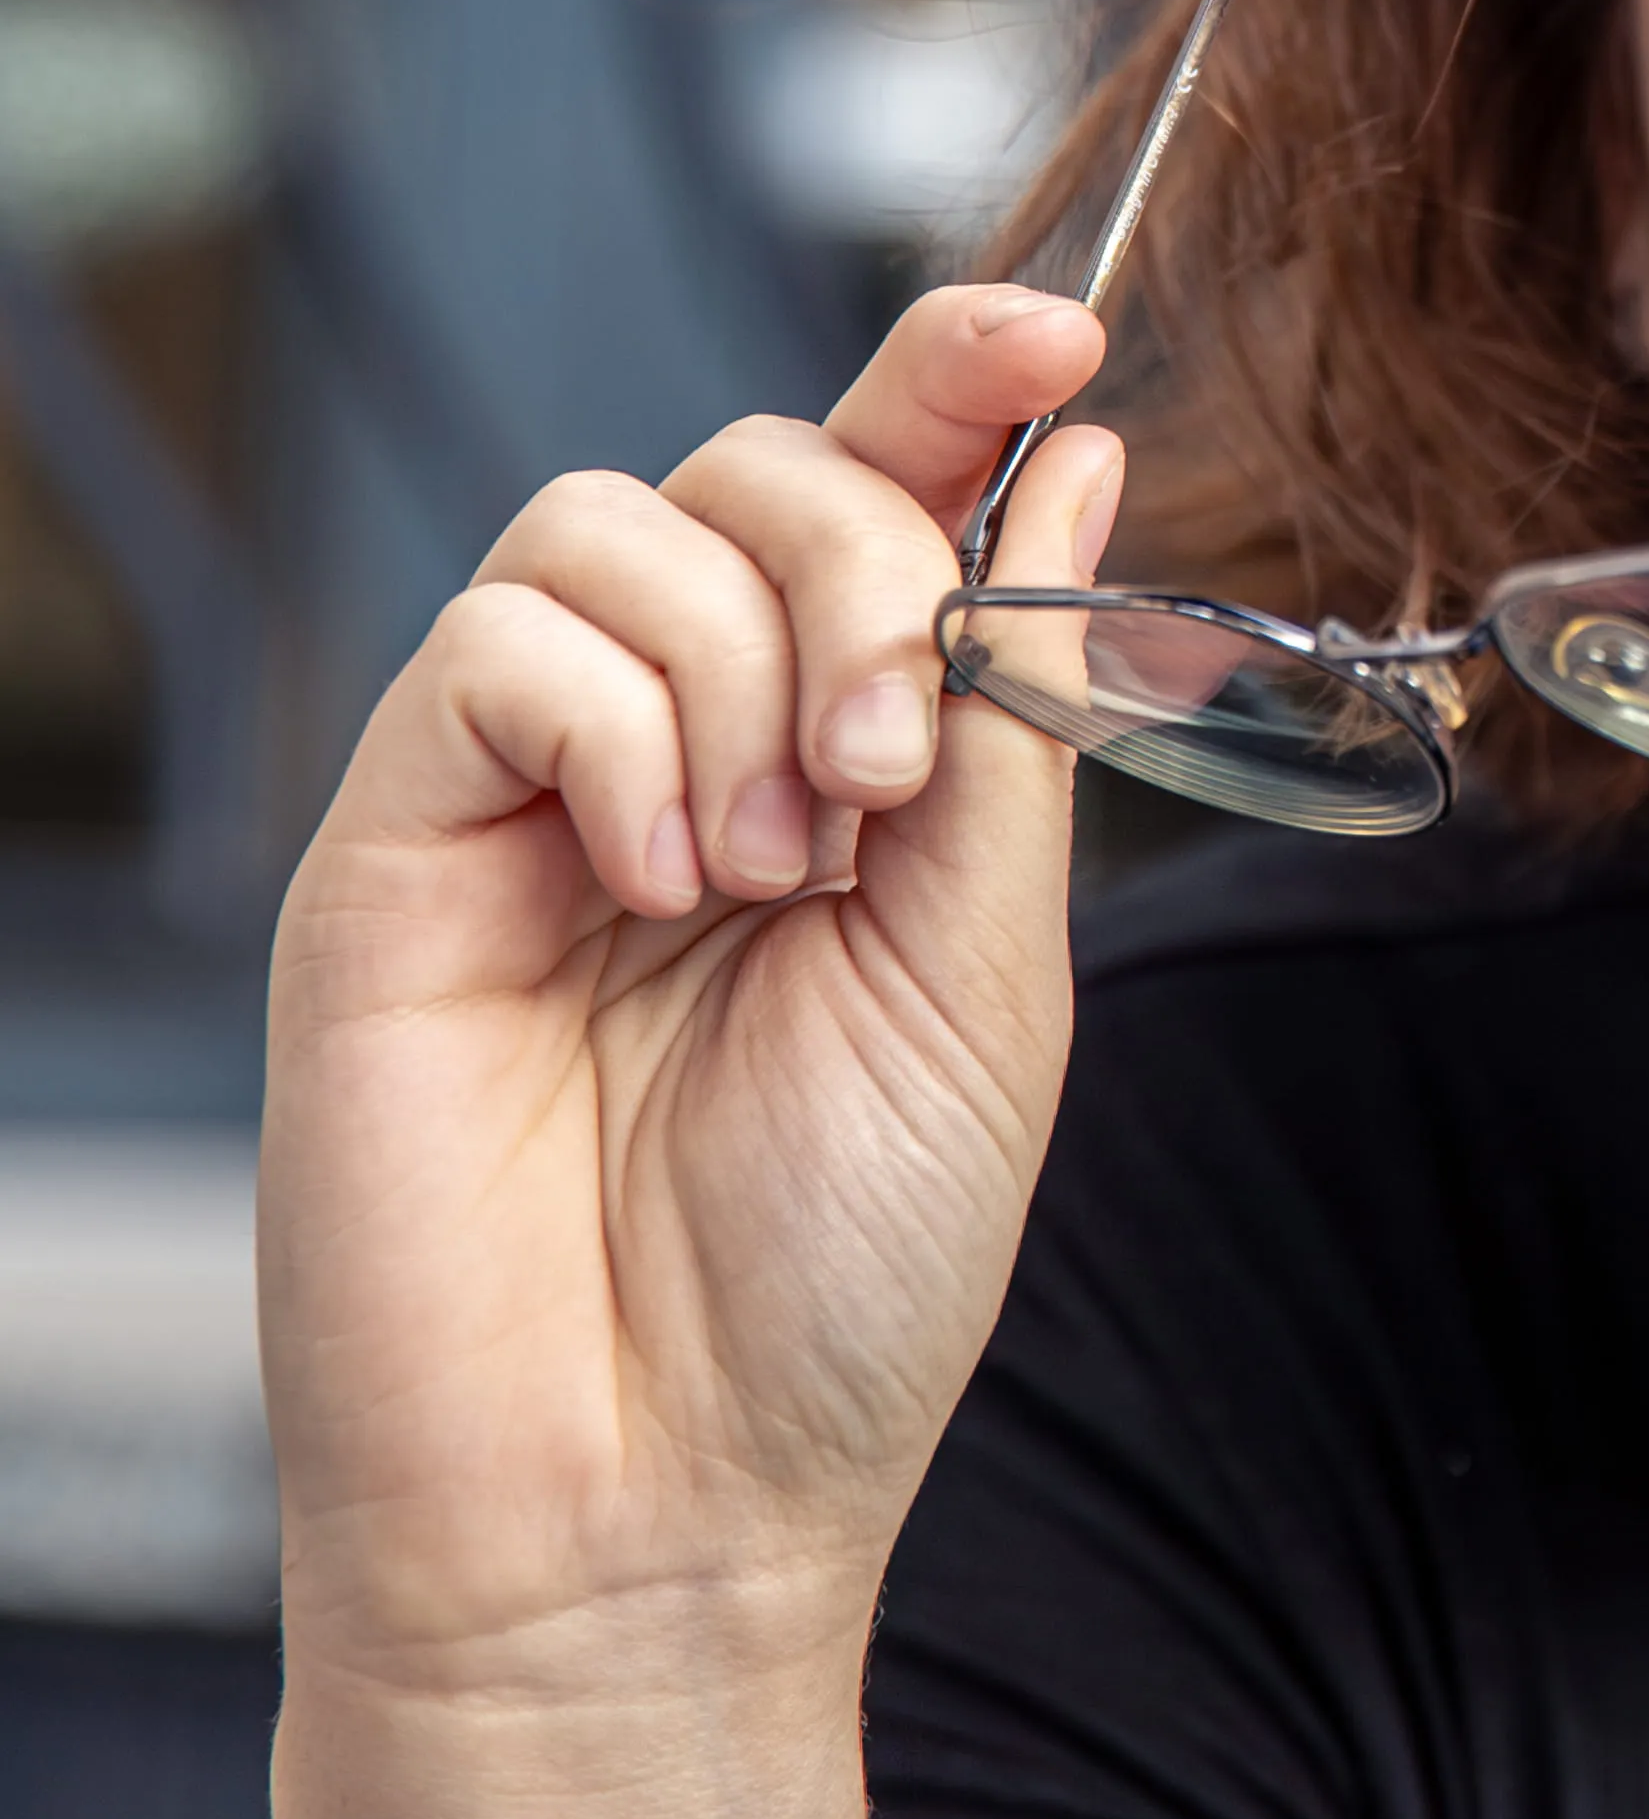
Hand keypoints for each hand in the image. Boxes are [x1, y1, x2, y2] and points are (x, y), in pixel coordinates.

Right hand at [259, 284, 1120, 1818]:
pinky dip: (613, 725)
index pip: (891, 490)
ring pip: (619, 522)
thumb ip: (1020, 707)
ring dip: (745, 663)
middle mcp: (693, 744)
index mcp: (856, 761)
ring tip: (777, 870)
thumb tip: (1081, 459)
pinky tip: (656, 879)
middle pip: (762, 465)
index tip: (1057, 325)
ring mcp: (534, 787)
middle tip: (901, 773)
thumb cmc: (834, 1273)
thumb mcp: (991, 964)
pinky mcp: (397, 841)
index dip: (962, 375)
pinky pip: (499, 641)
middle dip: (868, 566)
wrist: (657, 1493)